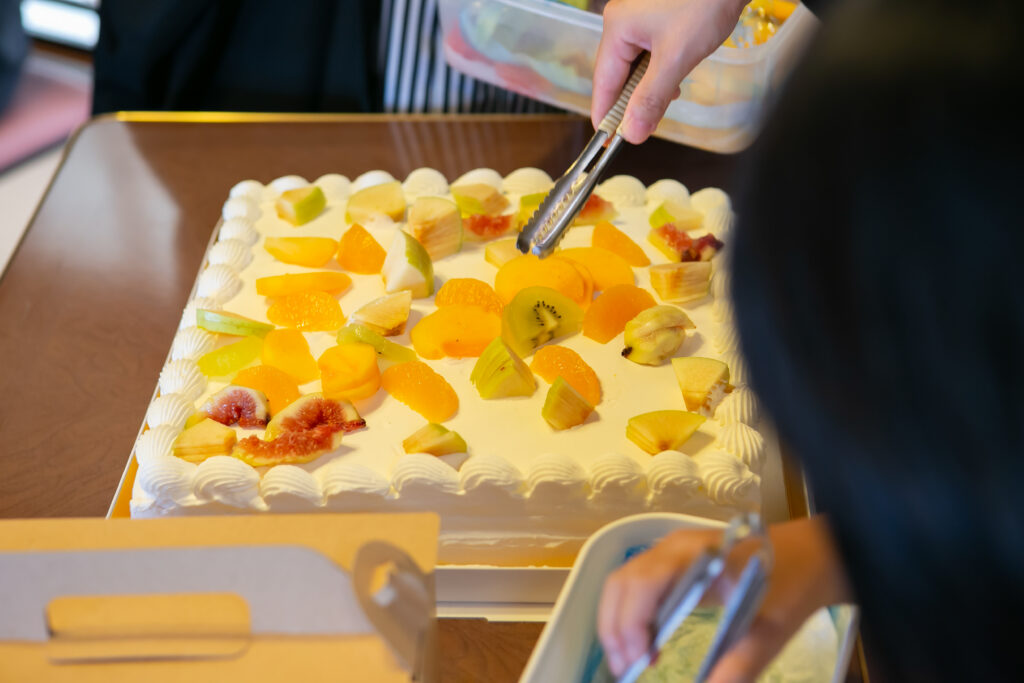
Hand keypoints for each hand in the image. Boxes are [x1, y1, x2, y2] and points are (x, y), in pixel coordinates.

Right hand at [591, 0, 747, 142]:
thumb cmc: (704, 4)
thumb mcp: (676, 58)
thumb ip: (651, 98)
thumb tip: (632, 134)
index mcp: (617, 28)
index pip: (604, 82)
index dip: (605, 115)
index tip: (605, 143)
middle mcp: (622, 21)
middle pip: (617, 75)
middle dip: (630, 103)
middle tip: (640, 130)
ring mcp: (639, 18)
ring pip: (635, 66)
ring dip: (647, 90)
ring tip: (660, 109)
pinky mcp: (658, 18)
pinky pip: (649, 54)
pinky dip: (658, 73)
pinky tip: (672, 83)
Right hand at [597, 517, 850, 680]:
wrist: (812, 554)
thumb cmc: (792, 584)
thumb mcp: (770, 631)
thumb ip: (738, 666)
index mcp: (696, 555)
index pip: (643, 583)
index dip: (631, 623)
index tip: (642, 661)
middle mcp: (673, 548)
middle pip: (622, 583)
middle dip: (615, 629)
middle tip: (626, 670)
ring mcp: (670, 553)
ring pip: (623, 584)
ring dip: (617, 623)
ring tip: (630, 662)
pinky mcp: (673, 563)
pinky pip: (637, 586)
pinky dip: (630, 615)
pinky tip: (643, 643)